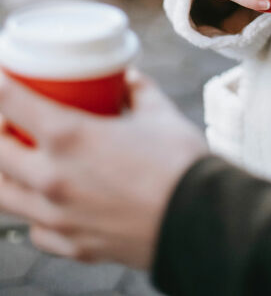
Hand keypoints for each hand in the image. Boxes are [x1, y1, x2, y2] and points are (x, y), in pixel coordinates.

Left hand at [0, 71, 206, 269]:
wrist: (199, 218)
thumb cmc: (180, 162)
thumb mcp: (159, 113)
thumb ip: (139, 91)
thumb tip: (129, 79)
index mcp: (69, 137)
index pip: (12, 103)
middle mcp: (51, 178)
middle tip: (10, 120)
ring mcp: (58, 217)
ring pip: (4, 196)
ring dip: (6, 173)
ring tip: (19, 161)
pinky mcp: (72, 245)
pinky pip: (36, 229)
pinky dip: (35, 212)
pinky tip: (50, 203)